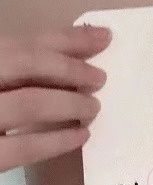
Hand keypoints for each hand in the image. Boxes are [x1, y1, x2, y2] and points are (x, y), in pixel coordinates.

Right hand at [0, 24, 110, 170]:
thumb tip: (71, 61)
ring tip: (93, 107)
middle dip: (70, 68)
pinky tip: (81, 136)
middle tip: (100, 78)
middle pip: (25, 62)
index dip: (66, 38)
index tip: (102, 37)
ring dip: (69, 103)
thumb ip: (17, 72)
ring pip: (29, 102)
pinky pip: (25, 147)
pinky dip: (58, 141)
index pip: (21, 42)